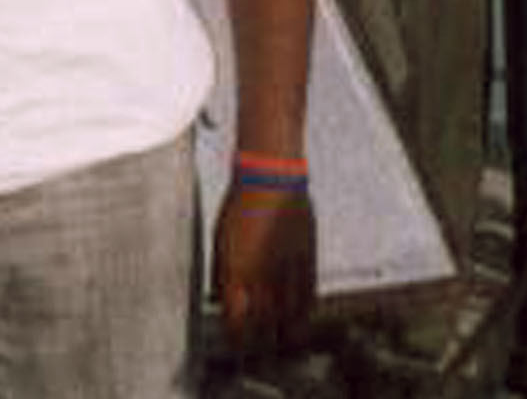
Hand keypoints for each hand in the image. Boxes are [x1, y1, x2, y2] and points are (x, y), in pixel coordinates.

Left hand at [210, 182, 315, 356]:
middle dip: (259, 342)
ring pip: (288, 318)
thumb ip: (221, 274)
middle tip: (257, 349)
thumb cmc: (240, 205)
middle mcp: (262, 278)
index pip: (236, 322)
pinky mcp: (307, 262)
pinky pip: (307, 299)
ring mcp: (287, 271)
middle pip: (263, 326)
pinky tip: (300, 322)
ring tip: (280, 344)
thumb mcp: (220, 240)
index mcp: (236, 273)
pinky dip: (303, 315)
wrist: (271, 177)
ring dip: (283, 335)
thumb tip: (219, 299)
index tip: (235, 340)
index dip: (235, 336)